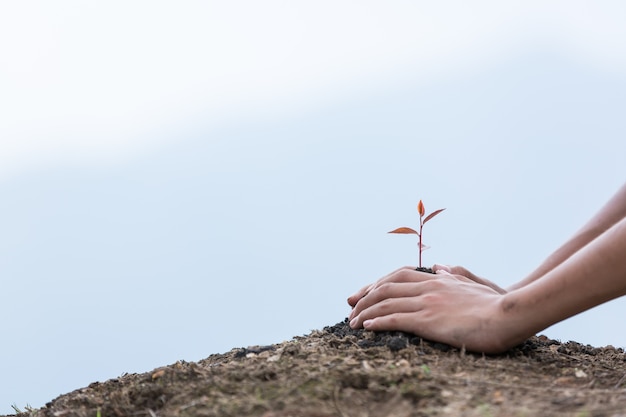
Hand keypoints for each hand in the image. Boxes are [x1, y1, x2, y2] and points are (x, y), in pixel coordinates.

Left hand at [347, 268, 508, 352]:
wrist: (509, 313)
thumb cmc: (497, 302)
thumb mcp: (474, 283)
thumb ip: (454, 274)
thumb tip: (440, 266)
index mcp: (437, 279)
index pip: (397, 276)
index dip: (377, 283)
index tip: (363, 292)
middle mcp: (428, 287)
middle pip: (385, 287)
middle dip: (364, 297)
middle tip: (349, 307)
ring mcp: (428, 303)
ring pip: (386, 303)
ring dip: (365, 312)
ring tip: (352, 322)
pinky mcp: (430, 321)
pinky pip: (396, 319)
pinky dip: (378, 321)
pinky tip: (367, 327)